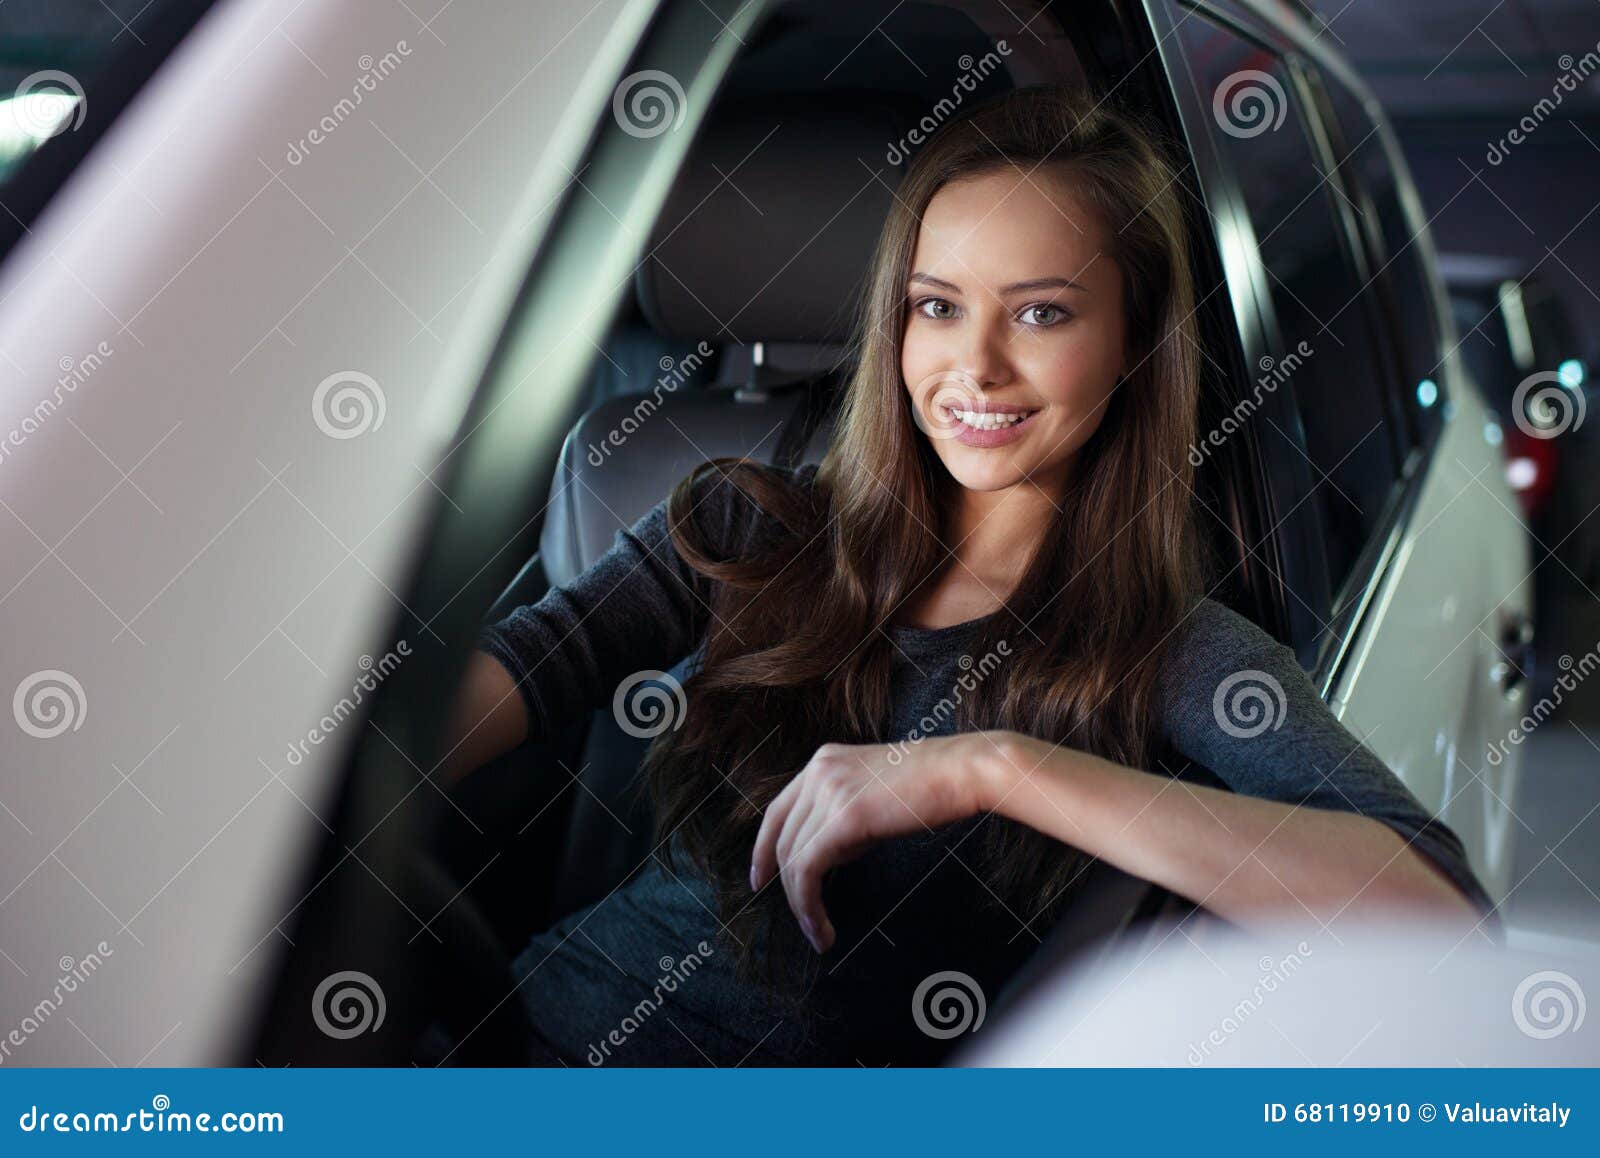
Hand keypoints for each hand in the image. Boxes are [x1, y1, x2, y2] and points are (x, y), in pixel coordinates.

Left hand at [749, 732, 1007, 952]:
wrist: (963, 771)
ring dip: (801, 905)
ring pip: (793, 860)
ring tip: (819, 934)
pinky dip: (808, 905)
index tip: (761, 878)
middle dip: (786, 885)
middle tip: (803, 919)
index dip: (763, 848)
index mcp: (823, 761)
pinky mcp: (842, 818)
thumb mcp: (875, 791)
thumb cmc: (934, 785)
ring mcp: (827, 792)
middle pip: (781, 839)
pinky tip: (822, 929)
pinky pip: (808, 871)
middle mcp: (817, 772)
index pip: (778, 810)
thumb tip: (834, 850)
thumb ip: (847, 812)